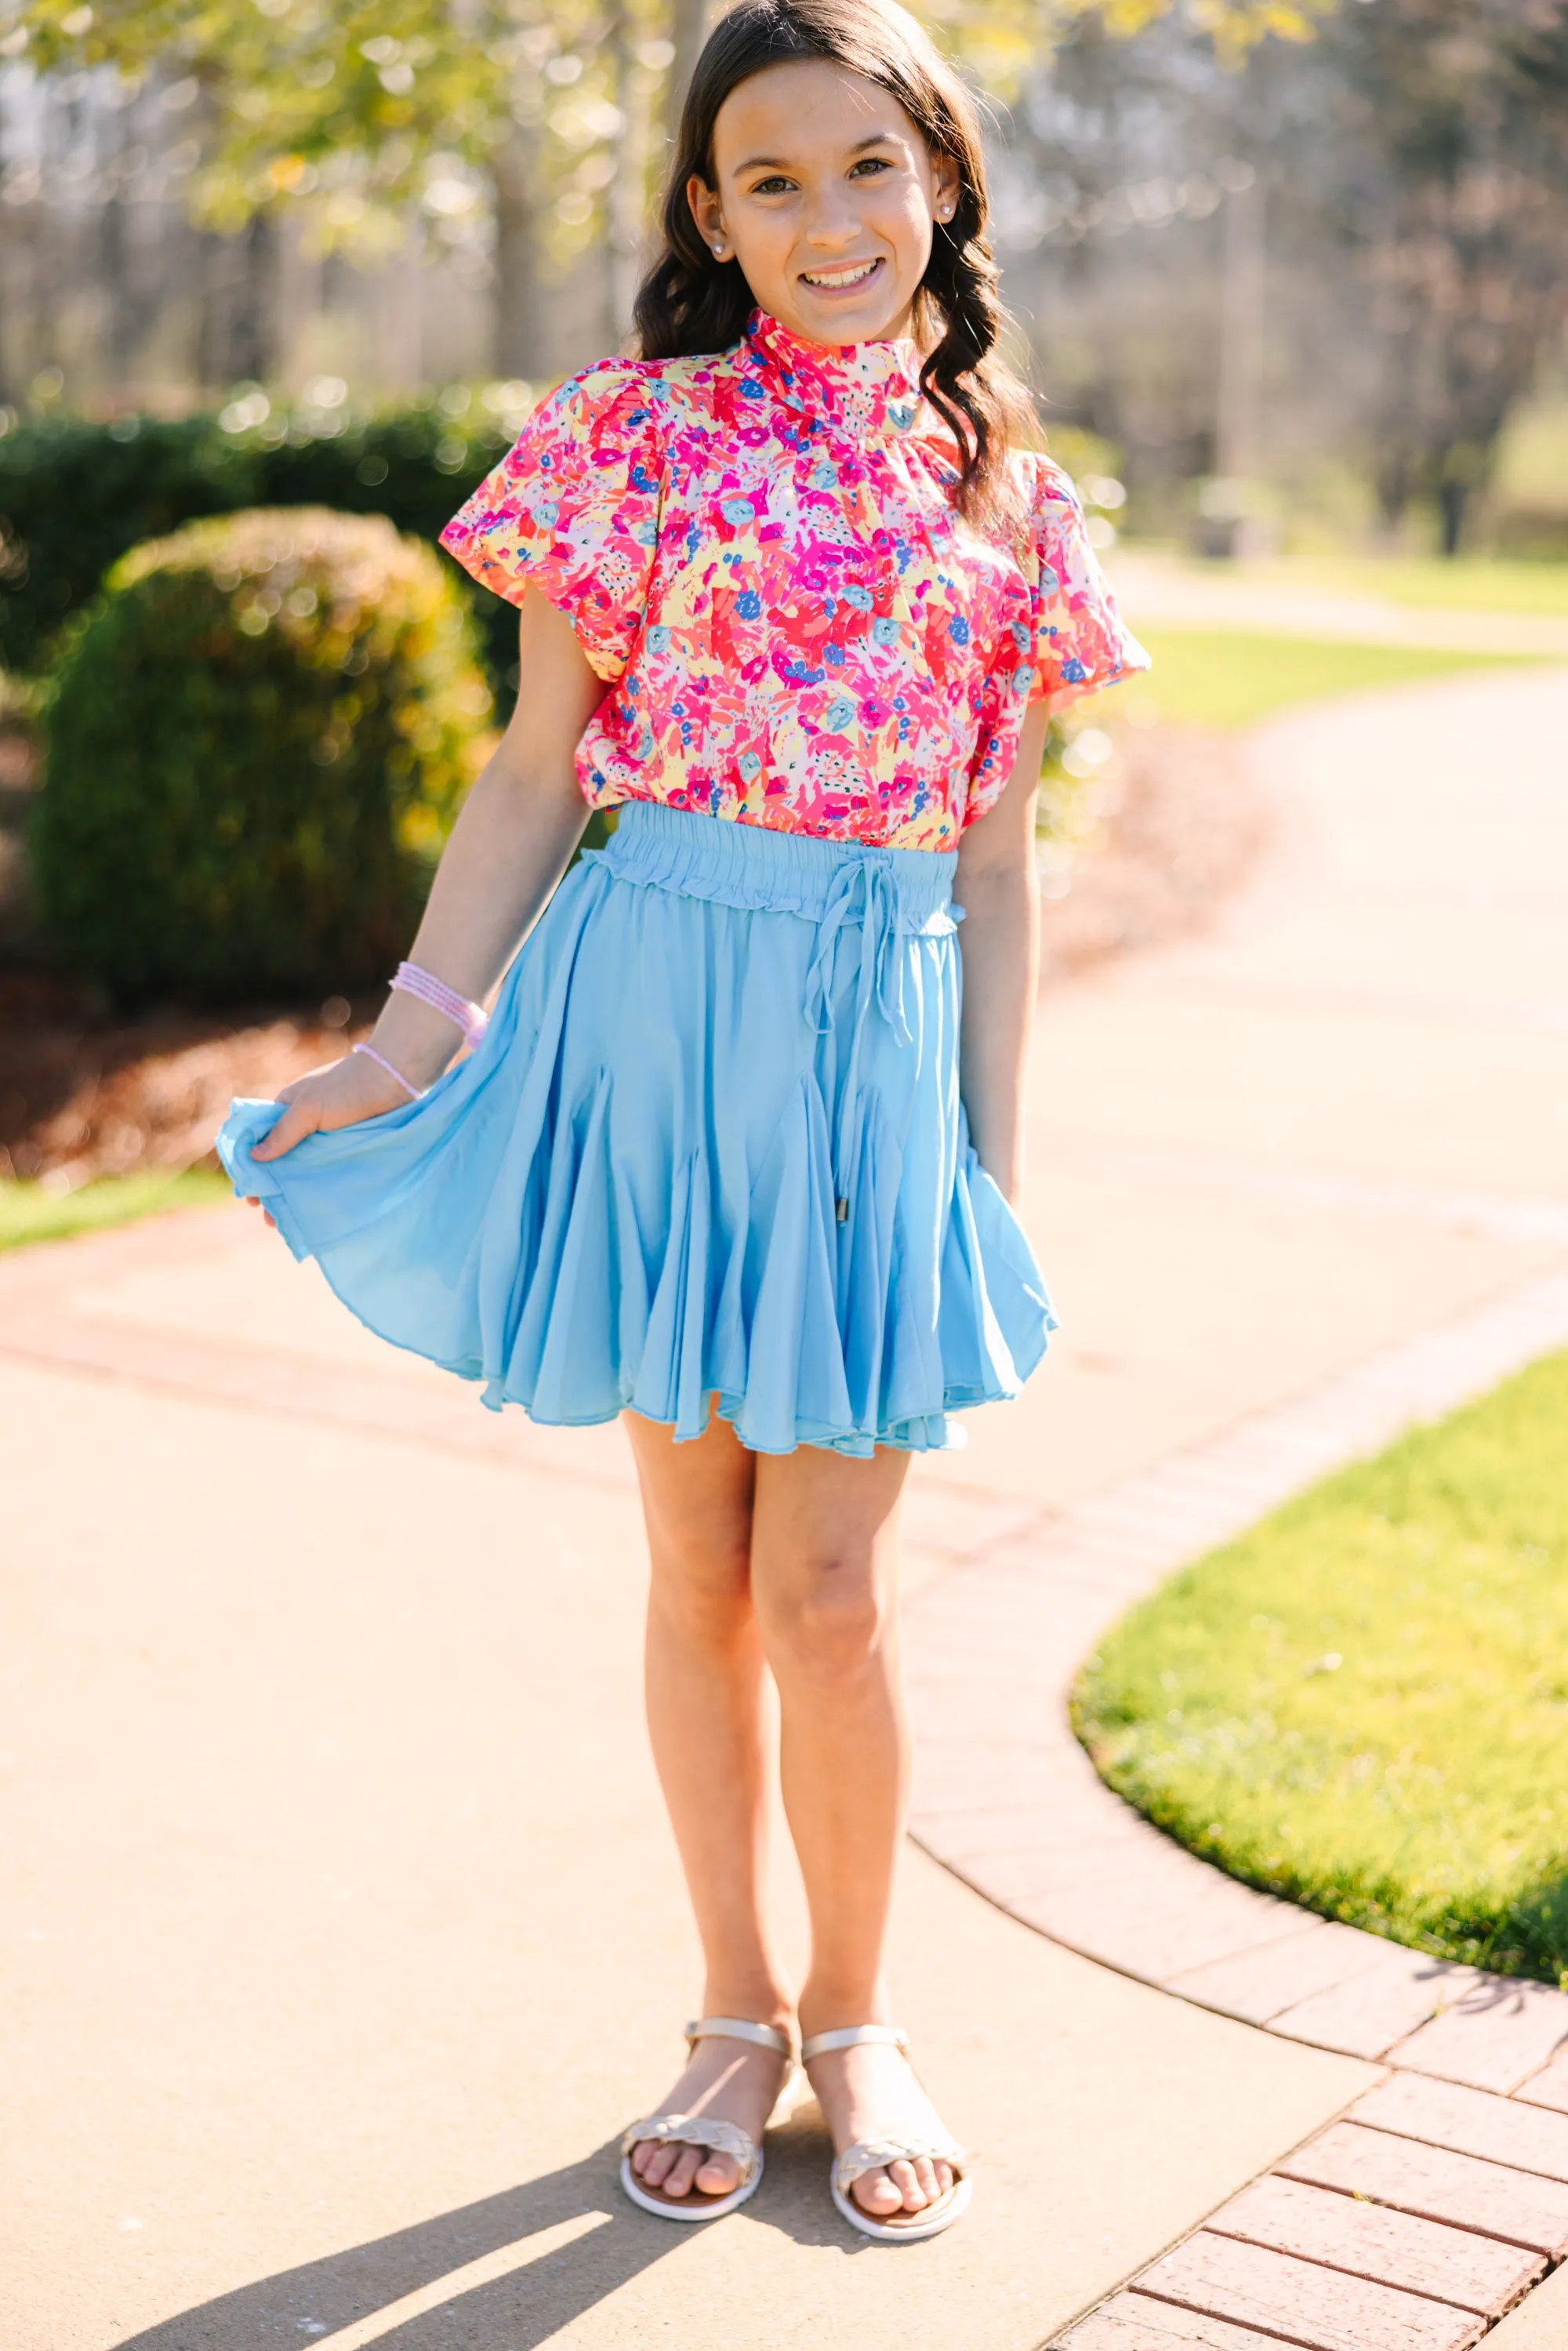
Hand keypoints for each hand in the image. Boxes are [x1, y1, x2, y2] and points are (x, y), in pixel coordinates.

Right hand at [240, 1049, 411, 1222]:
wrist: (396, 1080)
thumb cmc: (348, 1088)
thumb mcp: (309, 1108)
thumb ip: (283, 1133)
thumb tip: (254, 1156)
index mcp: (289, 1109)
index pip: (262, 1141)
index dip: (253, 1167)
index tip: (250, 1195)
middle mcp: (306, 1125)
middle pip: (283, 1162)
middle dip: (274, 1190)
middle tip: (270, 1219)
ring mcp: (329, 1139)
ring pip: (306, 1171)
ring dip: (296, 1194)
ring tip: (289, 1222)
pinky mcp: (351, 1148)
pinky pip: (331, 1171)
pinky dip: (320, 1188)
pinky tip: (315, 1210)